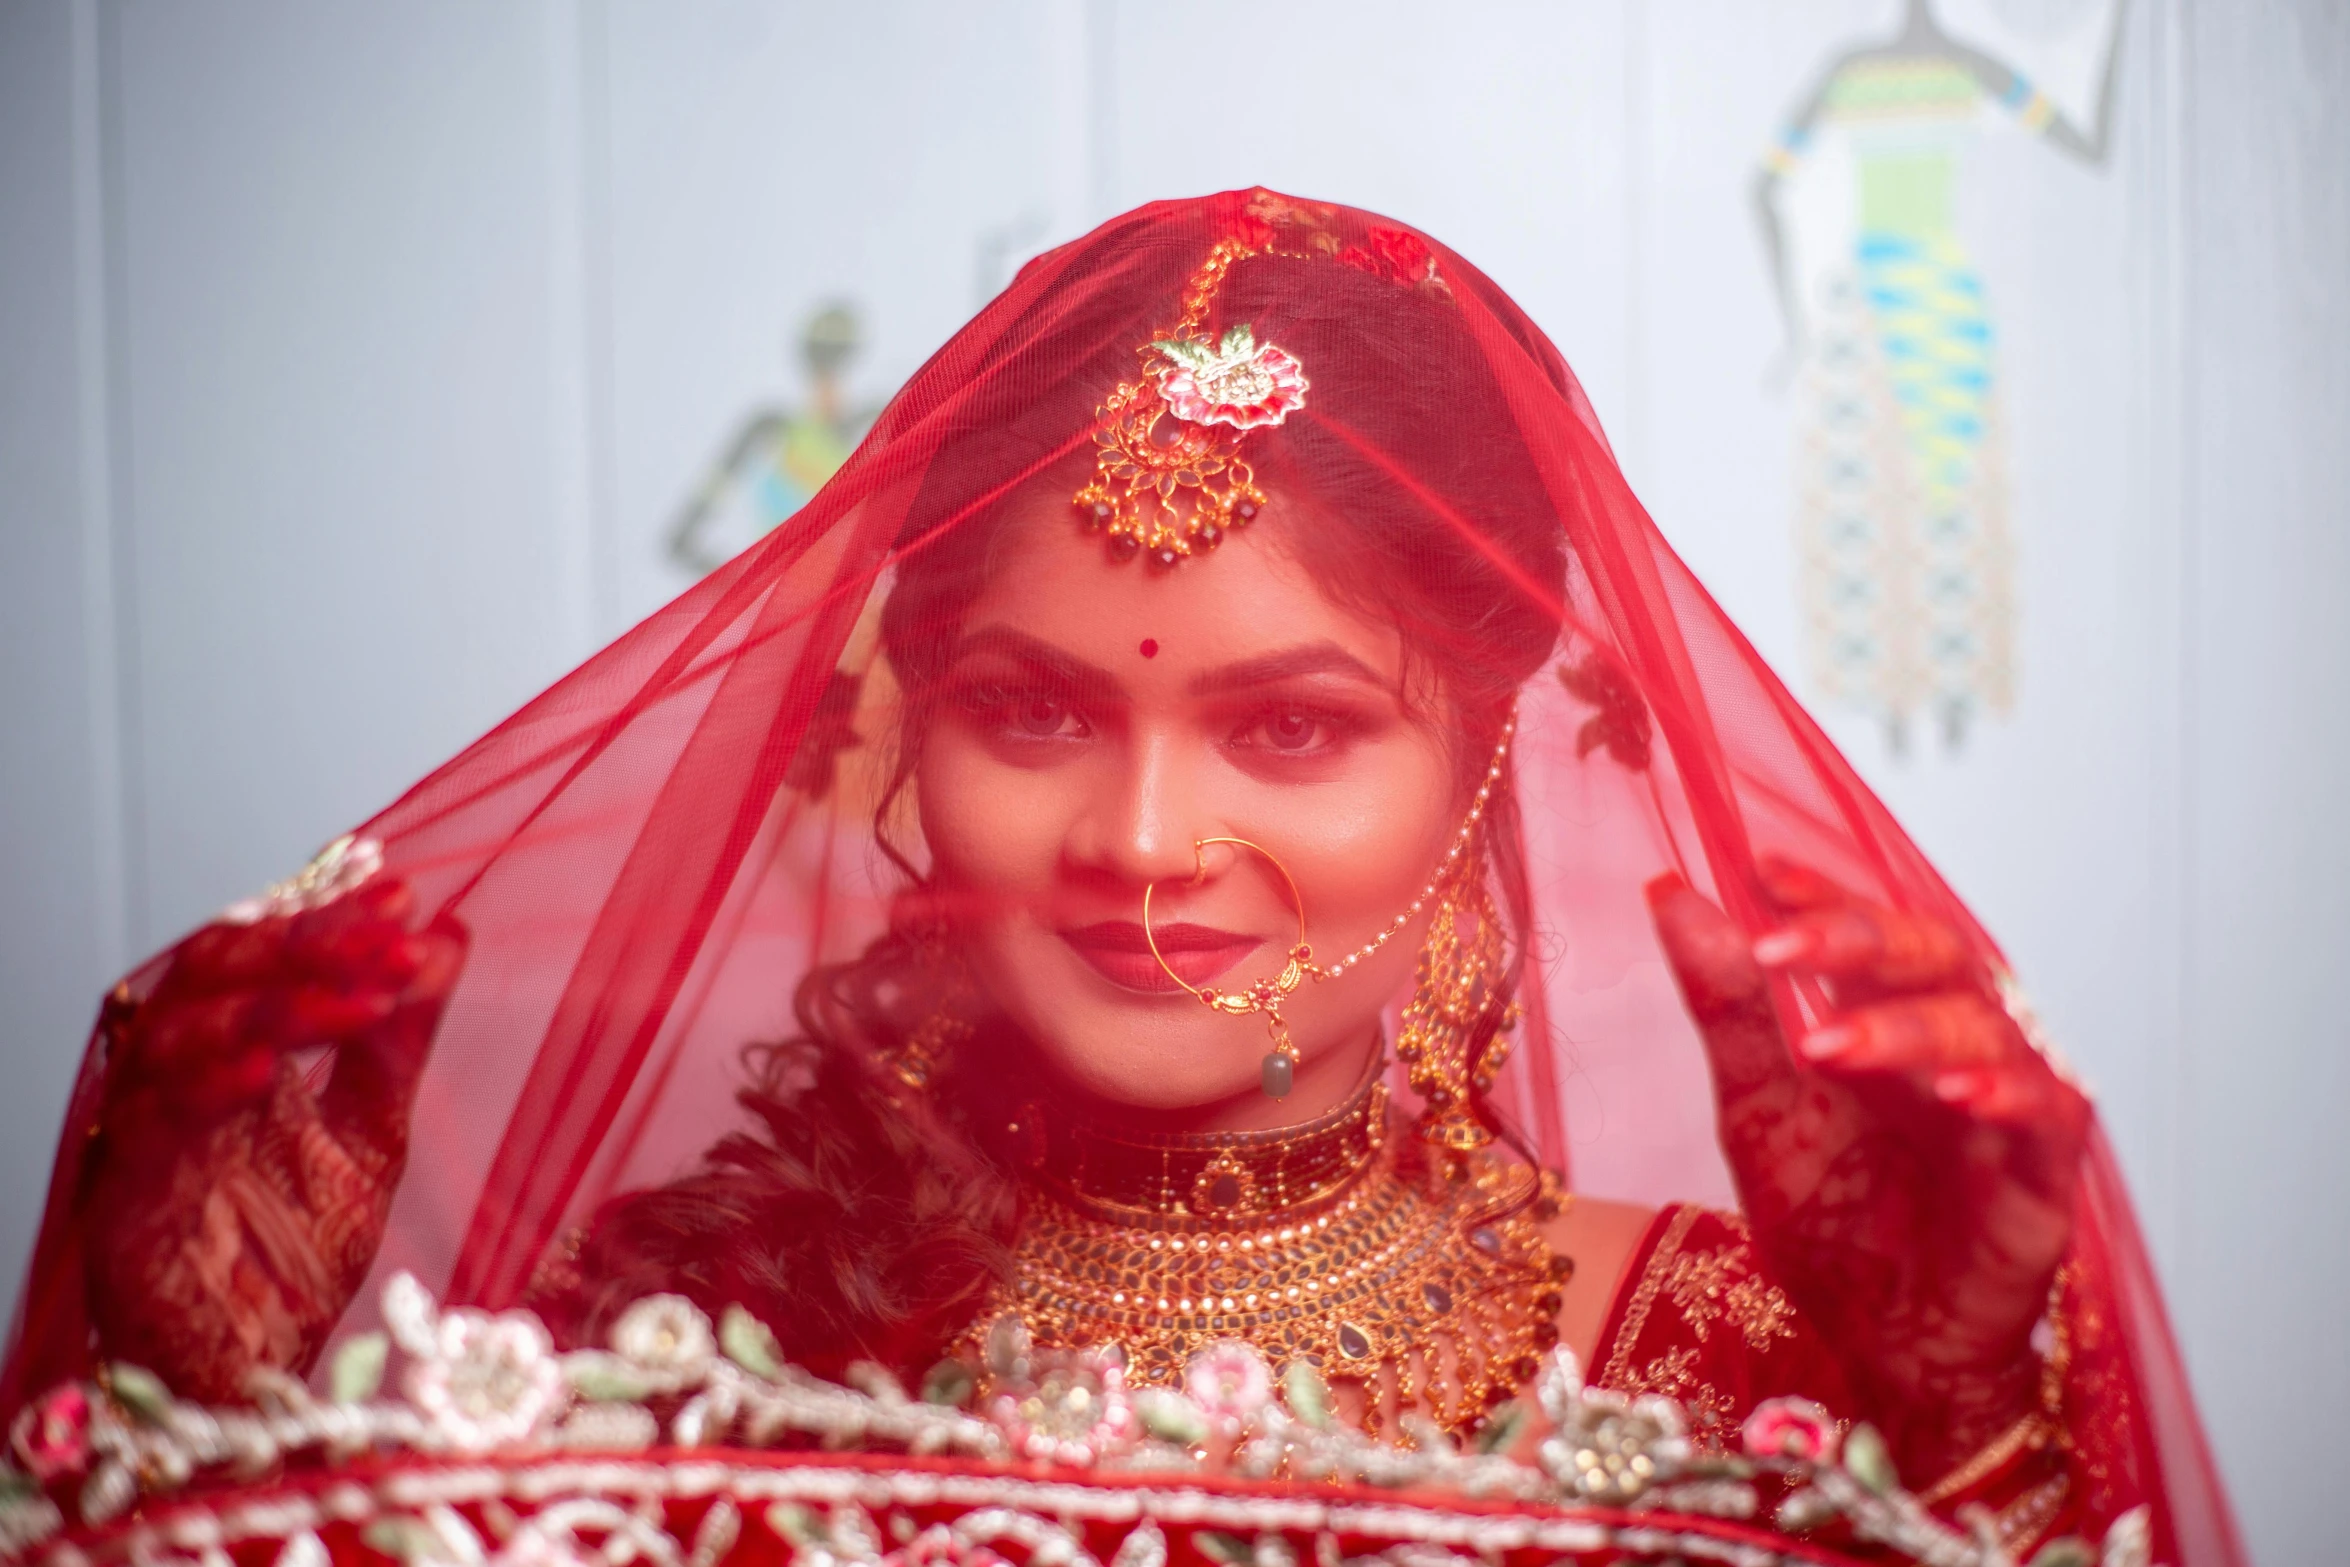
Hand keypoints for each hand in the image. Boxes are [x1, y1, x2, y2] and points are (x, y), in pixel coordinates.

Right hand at [82, 869, 464, 1400]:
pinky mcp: (124, 1196)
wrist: (255, 1373)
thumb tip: (447, 936)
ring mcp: (147, 1131)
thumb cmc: (293, 1263)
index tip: (404, 898)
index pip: (268, 955)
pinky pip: (153, 1122)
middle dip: (306, 946)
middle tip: (390, 940)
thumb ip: (401, 1036)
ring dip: (274, 1006)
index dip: (329, 919)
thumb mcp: (375, 1130)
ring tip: (362, 1000)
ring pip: (178, 1030)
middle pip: (215, 972)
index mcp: (236, 1053)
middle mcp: (181, 1078)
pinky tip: (270, 1073)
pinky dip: (208, 1087)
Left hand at [1646, 857, 2087, 1482]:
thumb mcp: (1755, 1107)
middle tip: (1779, 945)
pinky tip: (1957, 1093)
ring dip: (1906, 1025)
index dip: (1825, 892)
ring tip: (1828, 1043)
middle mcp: (1949, 1048)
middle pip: (1935, 954)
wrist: (1876, 1350)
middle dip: (1858, 939)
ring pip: (1984, 1024)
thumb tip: (1669, 893)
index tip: (1762, 870)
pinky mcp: (2043, 1176)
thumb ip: (1726, 1004)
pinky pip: (2050, 1110)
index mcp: (1883, 1021)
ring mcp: (2001, 1107)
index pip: (1867, 930)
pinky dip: (2009, 1091)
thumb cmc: (1831, 1224)